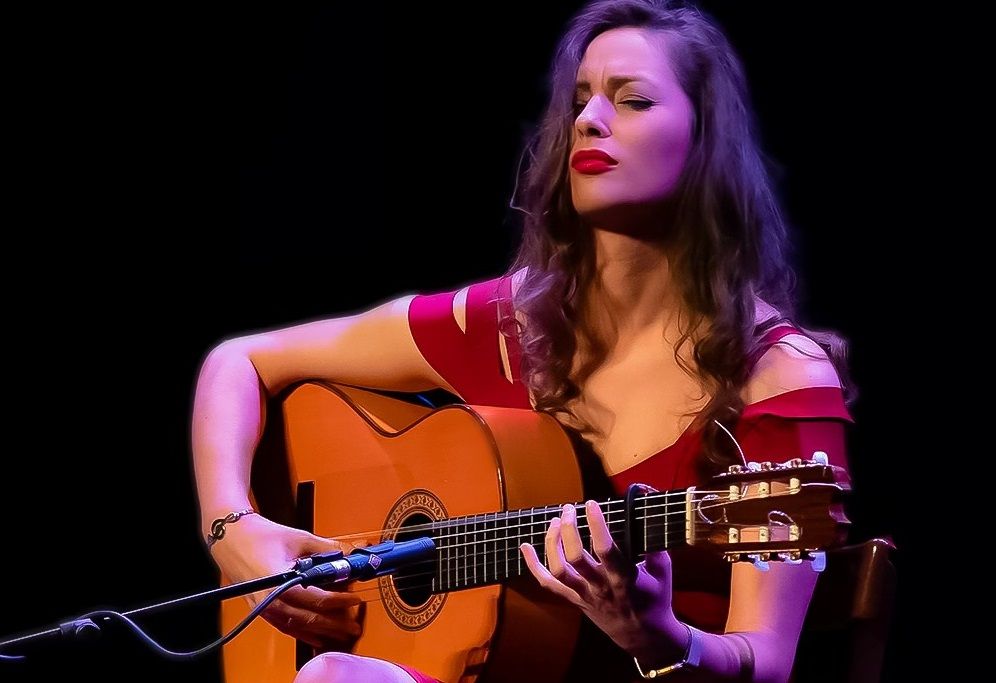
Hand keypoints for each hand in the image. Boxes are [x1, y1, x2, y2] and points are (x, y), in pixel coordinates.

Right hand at [208, 513, 362, 648]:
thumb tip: (349, 556)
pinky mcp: (263, 610)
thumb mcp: (299, 537)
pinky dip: (304, 633)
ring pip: (298, 626)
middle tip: (354, 624)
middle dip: (334, 623)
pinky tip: (318, 636)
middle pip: (307, 618)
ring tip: (342, 633)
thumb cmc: (260, 536)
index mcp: (278, 580)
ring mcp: (265, 608)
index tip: (355, 597)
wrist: (233, 539)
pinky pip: (286, 627)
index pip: (314, 597)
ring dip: (322, 631)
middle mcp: (269, 599)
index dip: (338, 600)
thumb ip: (326, 548)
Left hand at [520, 500, 684, 661]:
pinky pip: (548, 584)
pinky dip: (533, 565)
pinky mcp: (574, 600)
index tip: (591, 503)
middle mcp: (601, 587)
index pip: (606, 550)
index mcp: (624, 578)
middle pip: (576, 558)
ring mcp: (584, 595)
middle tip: (568, 509)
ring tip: (555, 521)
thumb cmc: (655, 599)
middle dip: (568, 530)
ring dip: (552, 543)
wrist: (643, 636)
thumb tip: (646, 512)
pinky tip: (525, 546)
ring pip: (560, 570)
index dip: (597, 526)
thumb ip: (654, 543)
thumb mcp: (663, 570)